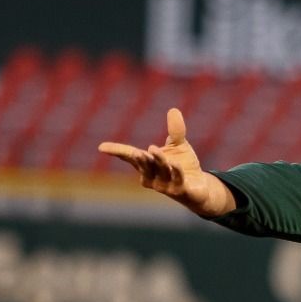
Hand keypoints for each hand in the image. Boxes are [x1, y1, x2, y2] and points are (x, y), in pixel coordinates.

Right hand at [99, 108, 235, 216]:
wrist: (199, 188)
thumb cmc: (183, 167)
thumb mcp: (179, 145)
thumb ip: (175, 130)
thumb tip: (173, 109)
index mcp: (147, 164)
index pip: (129, 156)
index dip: (116, 151)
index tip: (101, 147)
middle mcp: (152, 176)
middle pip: (144, 165)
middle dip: (138, 158)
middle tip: (134, 151)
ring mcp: (165, 186)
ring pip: (160, 172)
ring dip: (157, 161)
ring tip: (153, 148)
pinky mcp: (180, 191)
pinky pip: (176, 181)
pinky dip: (175, 172)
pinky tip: (175, 164)